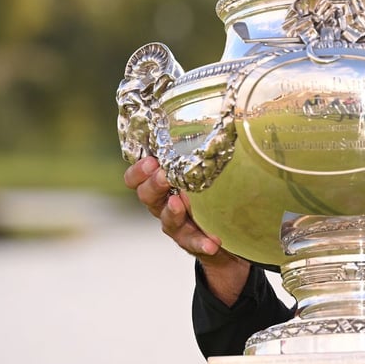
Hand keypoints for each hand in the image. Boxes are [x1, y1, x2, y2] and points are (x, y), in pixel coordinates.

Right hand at [123, 156, 249, 304]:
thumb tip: (226, 120)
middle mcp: (163, 206)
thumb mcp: (204, 175)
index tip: (151, 160)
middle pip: (147, 196)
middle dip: (153, 184)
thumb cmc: (211, 199)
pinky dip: (201, 242)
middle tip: (163, 175)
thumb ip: (204, 153)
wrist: (224, 239)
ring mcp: (176, 226)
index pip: (138, 178)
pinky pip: (194, 243)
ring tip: (178, 204)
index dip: (139, 170)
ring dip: (171, 211)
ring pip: (167, 218)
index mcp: (162, 187)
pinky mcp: (192, 242)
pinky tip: (212, 242)